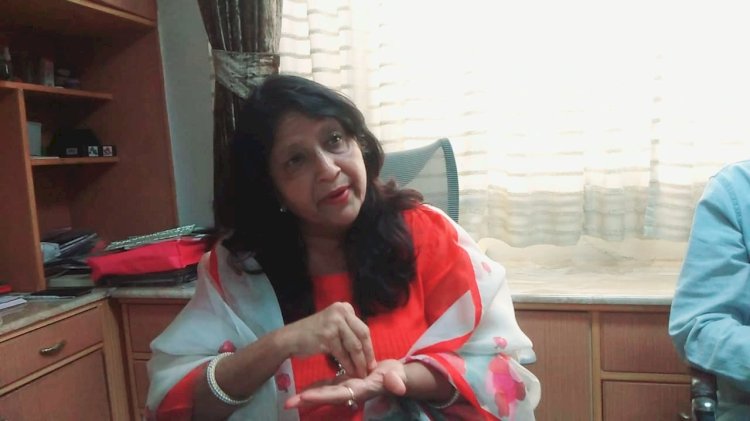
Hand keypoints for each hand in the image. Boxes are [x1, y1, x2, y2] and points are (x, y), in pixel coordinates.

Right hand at [282, 302, 375, 377]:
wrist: (290, 338)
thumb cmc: (313, 334)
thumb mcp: (334, 325)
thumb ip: (349, 331)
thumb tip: (367, 350)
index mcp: (345, 307)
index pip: (363, 328)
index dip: (369, 346)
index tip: (372, 360)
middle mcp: (341, 311)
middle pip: (362, 335)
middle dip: (368, 354)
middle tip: (370, 368)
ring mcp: (334, 322)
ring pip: (354, 346)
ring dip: (359, 362)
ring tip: (361, 373)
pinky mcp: (328, 335)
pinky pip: (343, 353)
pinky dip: (348, 365)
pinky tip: (350, 372)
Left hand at [285, 359, 407, 409]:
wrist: (397, 377)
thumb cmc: (398, 377)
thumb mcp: (397, 378)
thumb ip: (396, 382)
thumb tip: (398, 387)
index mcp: (360, 390)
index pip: (339, 394)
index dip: (322, 395)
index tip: (305, 397)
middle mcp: (350, 392)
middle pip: (326, 396)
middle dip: (308, 400)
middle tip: (288, 404)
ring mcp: (346, 388)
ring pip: (324, 393)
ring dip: (307, 397)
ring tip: (289, 401)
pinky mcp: (345, 383)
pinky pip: (328, 386)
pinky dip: (316, 388)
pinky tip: (304, 390)